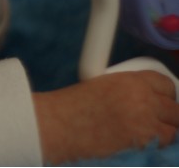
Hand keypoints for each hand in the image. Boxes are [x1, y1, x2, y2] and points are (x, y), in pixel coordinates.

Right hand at [33, 71, 178, 163]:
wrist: (59, 126)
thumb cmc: (71, 108)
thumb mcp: (100, 86)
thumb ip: (127, 92)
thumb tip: (146, 104)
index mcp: (131, 80)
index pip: (165, 84)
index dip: (165, 95)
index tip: (161, 101)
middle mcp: (143, 99)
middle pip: (175, 109)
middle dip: (170, 116)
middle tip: (157, 122)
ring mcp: (146, 122)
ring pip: (173, 130)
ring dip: (164, 133)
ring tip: (146, 135)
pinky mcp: (145, 143)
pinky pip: (163, 145)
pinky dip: (155, 147)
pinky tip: (139, 145)